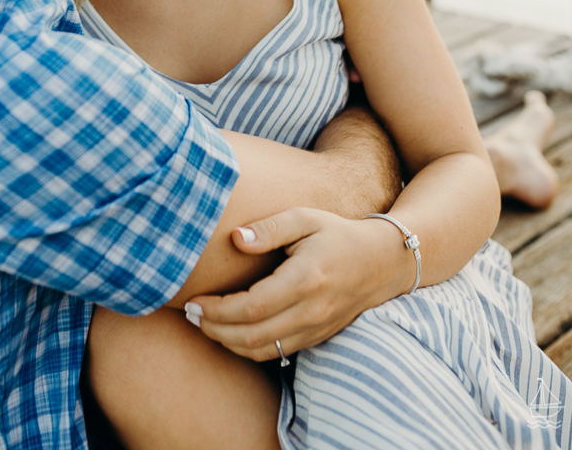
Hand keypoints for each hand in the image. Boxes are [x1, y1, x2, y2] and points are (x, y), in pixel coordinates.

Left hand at [184, 207, 408, 360]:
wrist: (381, 262)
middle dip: (215, 329)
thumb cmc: (337, 233)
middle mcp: (311, 311)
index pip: (252, 308)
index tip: (194, 300)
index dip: (218, 310)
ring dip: (228, 342)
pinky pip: (276, 353)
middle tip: (190, 314)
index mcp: (305, 280)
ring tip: (204, 323)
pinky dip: (249, 347)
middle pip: (252, 336)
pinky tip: (231, 331)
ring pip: (263, 350)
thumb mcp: (305, 218)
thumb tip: (236, 239)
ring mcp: (316, 329)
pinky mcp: (317, 338)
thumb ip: (270, 228)